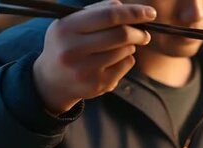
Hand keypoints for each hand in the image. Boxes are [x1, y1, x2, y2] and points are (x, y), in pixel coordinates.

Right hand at [33, 0, 156, 114]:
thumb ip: (96, 11)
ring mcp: (86, 70)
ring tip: (121, 46)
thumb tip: (123, 7)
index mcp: (66, 28)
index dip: (133, 12)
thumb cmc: (67, 45)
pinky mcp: (98, 85)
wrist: (52, 81)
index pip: (108, 15)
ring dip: (130, 46)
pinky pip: (125, 65)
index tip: (150, 13)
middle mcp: (73, 50)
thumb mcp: (71, 24)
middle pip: (121, 35)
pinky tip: (114, 60)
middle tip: (144, 33)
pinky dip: (126, 59)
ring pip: (125, 51)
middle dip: (139, 32)